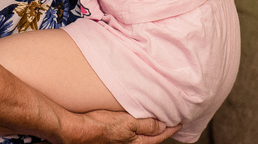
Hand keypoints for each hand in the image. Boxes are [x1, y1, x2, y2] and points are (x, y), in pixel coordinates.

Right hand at [56, 109, 178, 143]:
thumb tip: (162, 125)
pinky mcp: (114, 133)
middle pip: (151, 137)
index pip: (158, 136)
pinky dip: (139, 123)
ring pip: (141, 133)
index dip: (170, 129)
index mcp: (136, 143)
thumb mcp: (127, 123)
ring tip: (158, 117)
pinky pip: (132, 128)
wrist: (78, 128)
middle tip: (172, 119)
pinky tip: (138, 117)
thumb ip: (146, 125)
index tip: (180, 122)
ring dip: (150, 125)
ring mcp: (121, 138)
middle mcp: (129, 143)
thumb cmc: (100, 126)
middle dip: (162, 128)